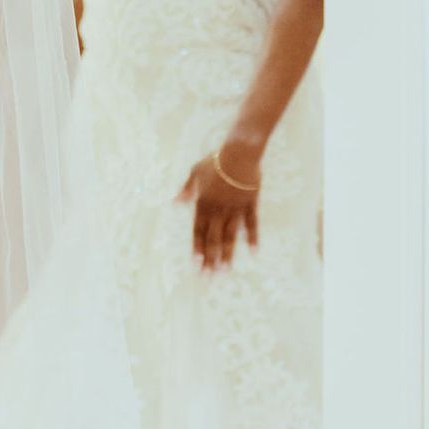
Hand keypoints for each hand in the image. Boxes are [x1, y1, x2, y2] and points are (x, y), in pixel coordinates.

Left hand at [179, 137, 262, 271]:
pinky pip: (251, 224)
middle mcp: (218, 209)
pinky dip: (252, 237)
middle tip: (208, 277)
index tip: (196, 264)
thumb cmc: (216, 159)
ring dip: (227, 254)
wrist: (239, 151)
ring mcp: (235, 208)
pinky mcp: (250, 203)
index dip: (197, 248)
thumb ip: (186, 189)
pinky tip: (253, 252)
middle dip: (210, 259)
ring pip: (230, 236)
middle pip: (213, 238)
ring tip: (225, 271)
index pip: (198, 231)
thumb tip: (174, 203)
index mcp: (203, 203)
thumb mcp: (195, 171)